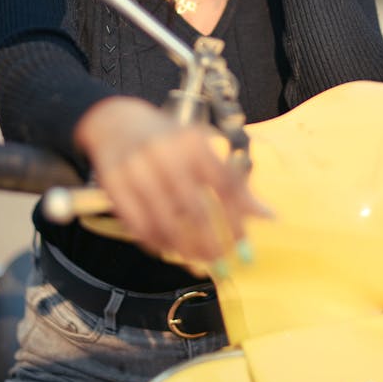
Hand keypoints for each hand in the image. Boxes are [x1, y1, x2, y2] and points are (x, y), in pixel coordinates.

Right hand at [73, 97, 267, 264]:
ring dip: (184, 248)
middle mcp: (165, 154)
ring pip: (165, 223)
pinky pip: (138, 225)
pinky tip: (168, 248)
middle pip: (195, 210)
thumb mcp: (202, 149)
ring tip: (196, 260)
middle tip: (220, 260)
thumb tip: (268, 216)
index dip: (236, 219)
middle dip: (210, 242)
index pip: (224, 186)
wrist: (116, 122)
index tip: (242, 242)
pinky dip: (156, 242)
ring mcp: (137, 170)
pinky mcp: (114, 185)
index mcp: (193, 142)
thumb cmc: (168, 139)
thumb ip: (233, 182)